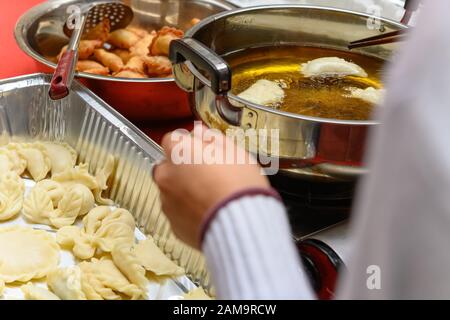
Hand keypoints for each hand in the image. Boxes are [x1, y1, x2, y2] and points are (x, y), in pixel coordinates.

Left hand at [153, 125, 269, 248]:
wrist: (241, 224)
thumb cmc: (239, 185)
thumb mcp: (234, 152)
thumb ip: (212, 138)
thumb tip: (200, 133)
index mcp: (179, 153)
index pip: (172, 139)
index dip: (188, 144)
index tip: (202, 151)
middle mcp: (166, 176)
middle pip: (168, 166)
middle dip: (183, 168)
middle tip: (208, 175)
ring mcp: (167, 203)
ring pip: (171, 190)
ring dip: (185, 190)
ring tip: (211, 197)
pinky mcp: (174, 225)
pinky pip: (178, 212)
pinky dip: (188, 211)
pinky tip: (209, 212)